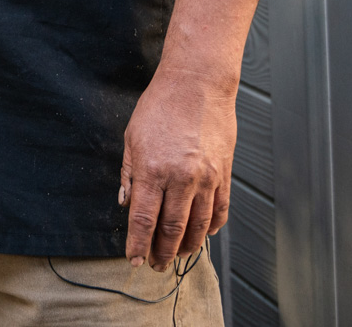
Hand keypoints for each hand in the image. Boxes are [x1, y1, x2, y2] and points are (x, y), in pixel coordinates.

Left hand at [120, 67, 234, 269]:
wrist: (197, 84)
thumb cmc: (160, 106)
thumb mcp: (132, 138)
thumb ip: (129, 174)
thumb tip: (126, 204)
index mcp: (152, 170)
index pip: (144, 219)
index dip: (138, 245)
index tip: (134, 260)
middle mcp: (181, 179)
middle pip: (172, 229)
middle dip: (162, 252)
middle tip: (156, 266)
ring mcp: (207, 178)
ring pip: (199, 225)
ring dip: (187, 246)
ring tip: (177, 255)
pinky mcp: (225, 174)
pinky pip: (220, 209)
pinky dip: (213, 227)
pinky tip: (205, 234)